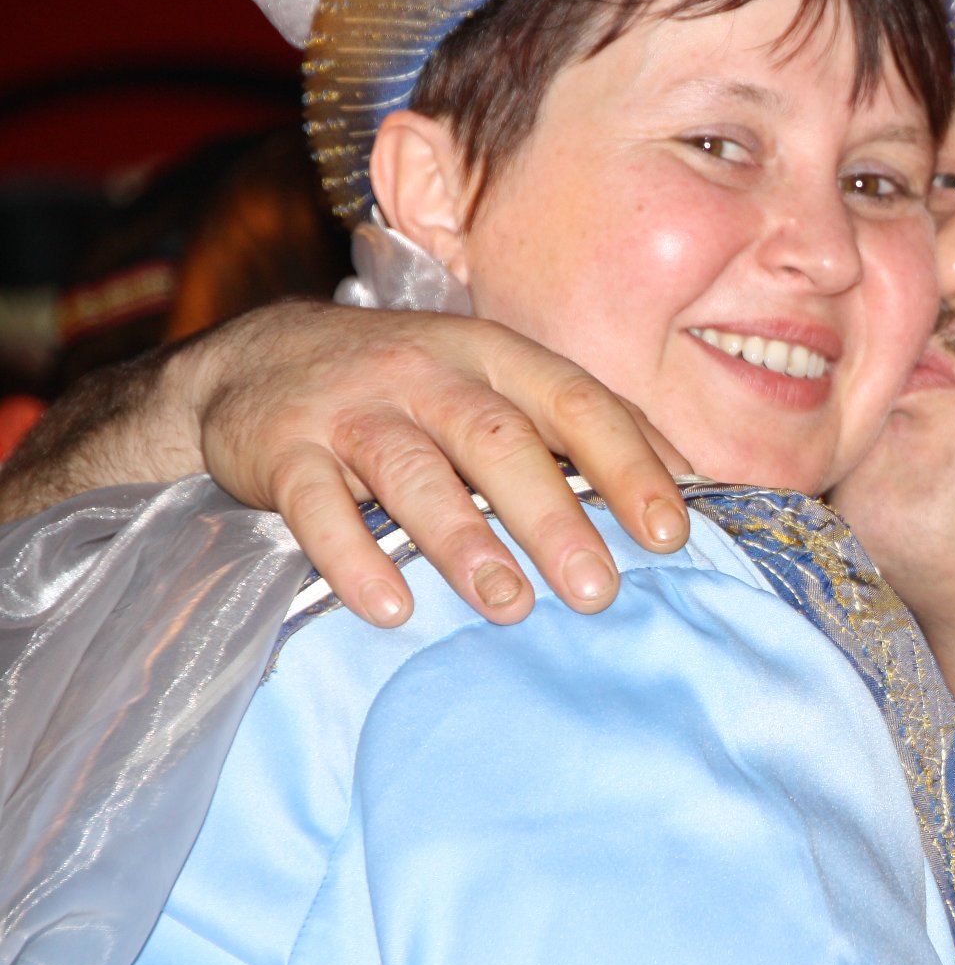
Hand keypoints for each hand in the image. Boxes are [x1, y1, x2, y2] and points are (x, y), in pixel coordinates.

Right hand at [181, 301, 691, 626]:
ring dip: (464, 541)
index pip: (575, 402)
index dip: (627, 465)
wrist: (254, 360)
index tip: (670, 532)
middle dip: (555, 517)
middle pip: (500, 441)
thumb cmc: (407, 385)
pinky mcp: (283, 449)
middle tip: (599, 589)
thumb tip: (691, 478)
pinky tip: (389, 609)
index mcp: (494, 355)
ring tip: (510, 605)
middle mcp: (427, 372)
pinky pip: (315, 505)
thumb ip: (582, 425)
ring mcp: (352, 408)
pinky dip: (351, 558)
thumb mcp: (494, 381)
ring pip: (414, 471)